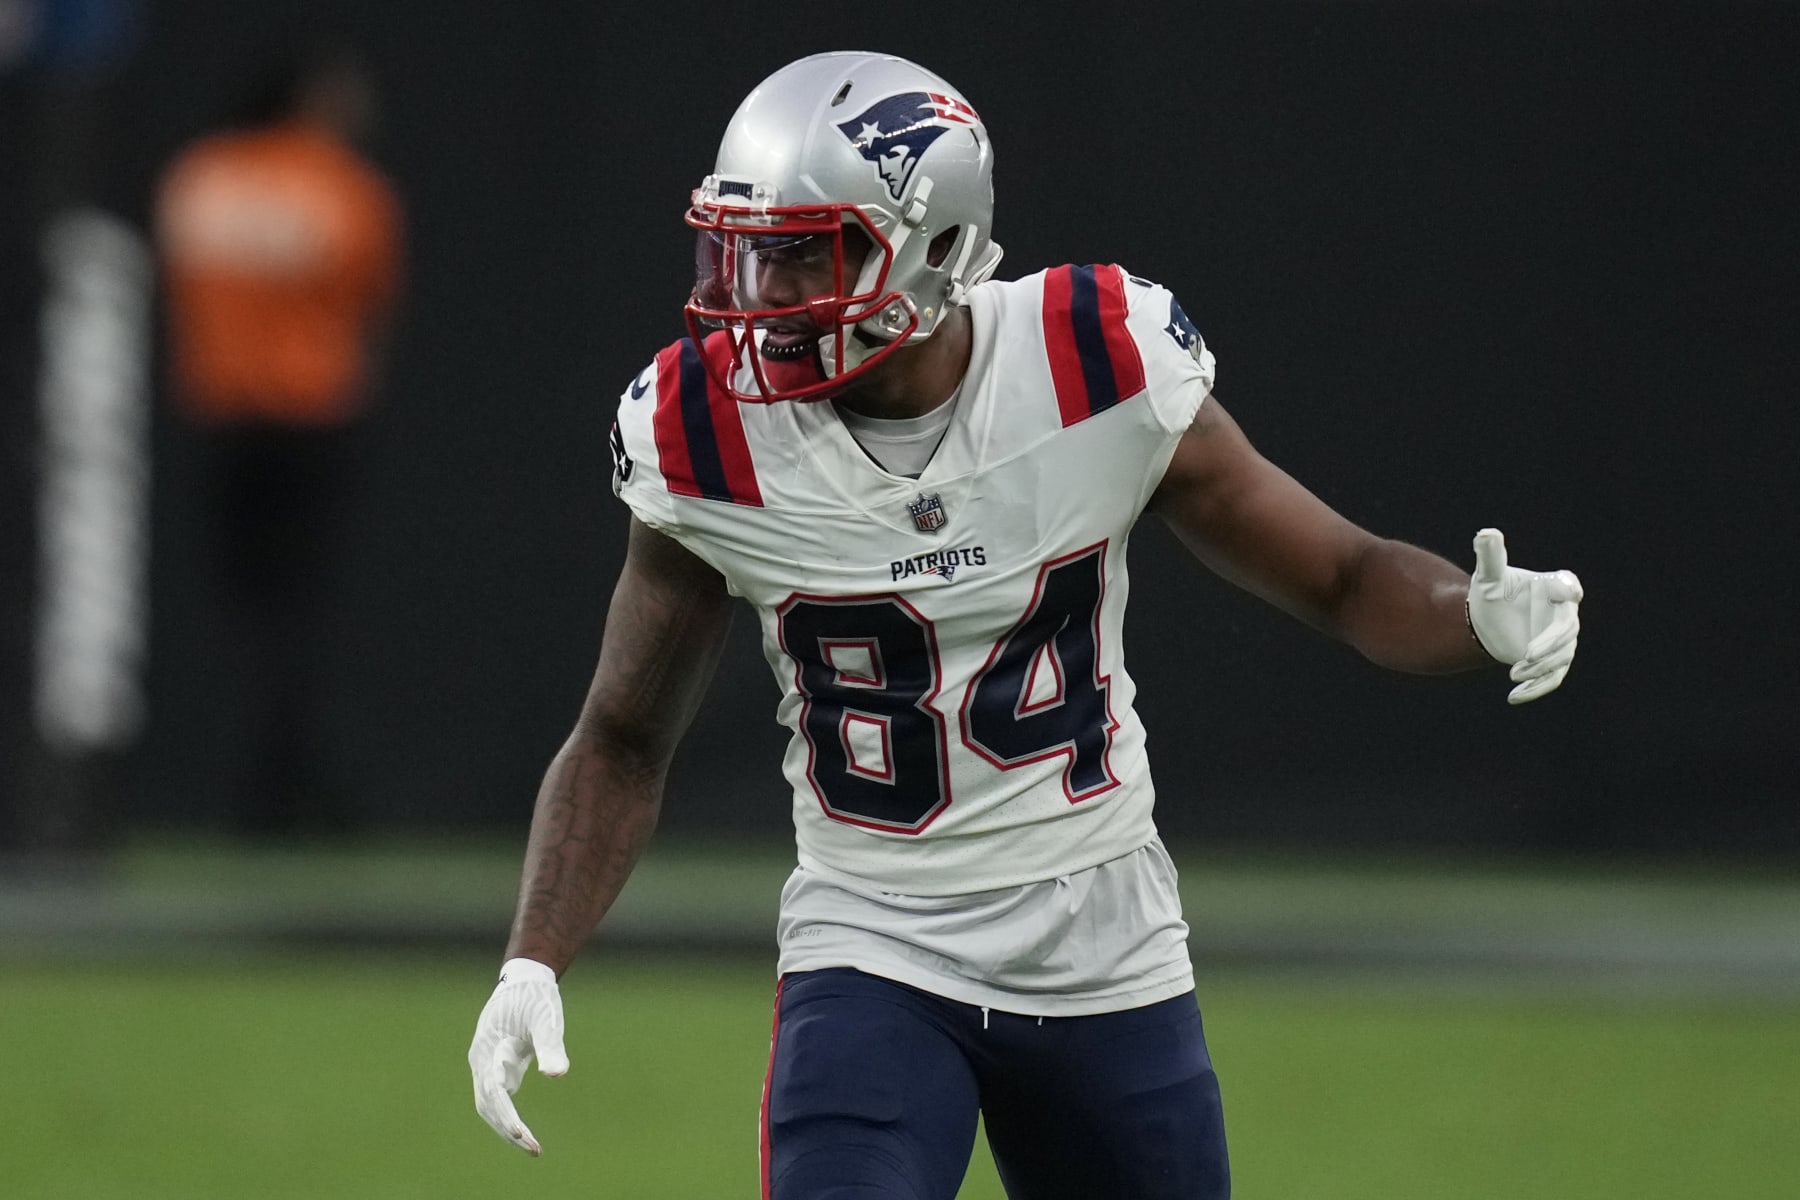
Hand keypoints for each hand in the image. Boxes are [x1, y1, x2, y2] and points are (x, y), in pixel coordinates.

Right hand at [468, 958, 568, 1154]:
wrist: (525, 978)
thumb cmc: (536, 997)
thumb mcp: (547, 1018)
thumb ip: (551, 1045)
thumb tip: (557, 1075)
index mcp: (489, 1048)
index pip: (493, 1091)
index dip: (506, 1115)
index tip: (521, 1134)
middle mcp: (482, 1059)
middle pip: (487, 1105)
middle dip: (507, 1129)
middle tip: (534, 1149)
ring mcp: (486, 1063)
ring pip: (489, 1104)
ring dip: (506, 1126)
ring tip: (532, 1146)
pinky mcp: (495, 1066)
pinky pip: (497, 1098)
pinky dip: (508, 1116)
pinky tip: (523, 1132)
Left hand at [1466, 528, 1583, 704]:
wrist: (1487, 619)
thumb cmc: (1493, 592)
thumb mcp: (1489, 576)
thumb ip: (1490, 556)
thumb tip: (1486, 533)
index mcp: (1554, 586)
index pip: (1566, 585)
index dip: (1568, 589)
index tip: (1569, 592)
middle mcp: (1564, 613)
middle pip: (1568, 630)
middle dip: (1551, 644)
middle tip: (1528, 654)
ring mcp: (1562, 640)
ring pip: (1562, 658)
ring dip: (1542, 668)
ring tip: (1515, 672)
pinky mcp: (1552, 662)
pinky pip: (1552, 678)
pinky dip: (1536, 689)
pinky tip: (1514, 696)